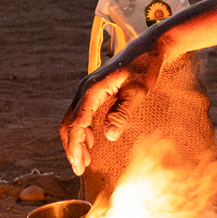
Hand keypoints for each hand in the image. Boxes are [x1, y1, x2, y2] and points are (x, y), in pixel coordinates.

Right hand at [59, 41, 162, 174]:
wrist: (147, 48)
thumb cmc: (145, 67)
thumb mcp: (138, 90)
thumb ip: (123, 112)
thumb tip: (109, 136)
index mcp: (92, 90)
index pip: (77, 123)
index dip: (75, 146)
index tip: (79, 166)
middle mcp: (85, 90)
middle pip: (69, 123)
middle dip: (71, 147)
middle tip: (80, 169)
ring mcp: (87, 90)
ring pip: (73, 119)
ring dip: (76, 140)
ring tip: (85, 160)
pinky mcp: (93, 91)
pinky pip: (81, 114)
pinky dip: (82, 130)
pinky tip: (91, 142)